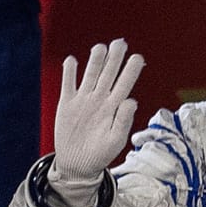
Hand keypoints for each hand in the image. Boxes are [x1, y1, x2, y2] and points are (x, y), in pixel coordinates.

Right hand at [50, 38, 144, 205]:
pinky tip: (72, 61)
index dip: (131, 70)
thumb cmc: (100, 154)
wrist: (77, 164)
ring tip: (101, 47)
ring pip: (90, 73)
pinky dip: (69, 71)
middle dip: (114, 58)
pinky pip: (68, 83)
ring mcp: (83, 99)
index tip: (138, 57)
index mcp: (114, 107)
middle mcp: (100, 99)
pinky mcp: (67, 102)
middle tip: (120, 43)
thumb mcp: (115, 140)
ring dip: (95, 60)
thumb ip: (123, 120)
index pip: (125, 84)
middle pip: (108, 73)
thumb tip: (131, 100)